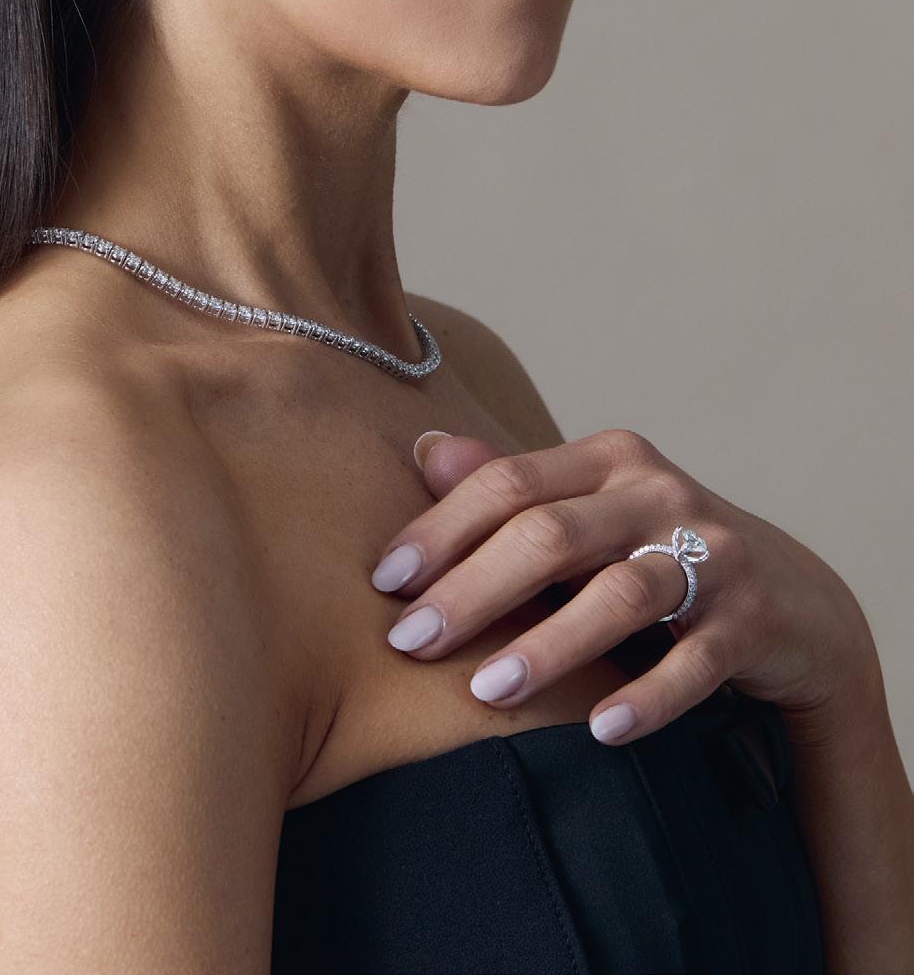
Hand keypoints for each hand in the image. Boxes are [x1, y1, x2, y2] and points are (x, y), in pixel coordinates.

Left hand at [368, 428, 878, 744]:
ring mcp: (713, 553)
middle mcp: (658, 493)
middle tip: (410, 643)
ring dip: (548, 645)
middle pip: (550, 534)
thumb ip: (512, 488)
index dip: (441, 529)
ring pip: (618, 594)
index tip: (385, 581)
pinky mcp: (752, 619)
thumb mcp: (589, 510)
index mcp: (608, 458)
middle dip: (472, 590)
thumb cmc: (655, 551)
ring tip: (486, 691)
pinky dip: (647, 697)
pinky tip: (599, 729)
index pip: (509, 483)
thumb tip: (423, 449)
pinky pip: (695, 662)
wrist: (793, 598)